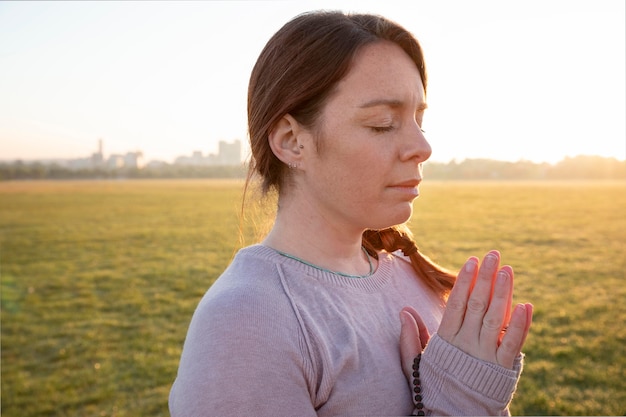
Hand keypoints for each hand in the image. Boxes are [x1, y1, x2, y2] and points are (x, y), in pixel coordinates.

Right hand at [399, 251, 532, 377]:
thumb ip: (412, 336)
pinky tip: (526, 305)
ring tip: (507, 270)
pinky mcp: (503, 368)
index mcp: (446, 340)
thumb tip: (404, 310)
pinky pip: (513, 343)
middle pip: (477, 305)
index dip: (464, 281)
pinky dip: (520, 325)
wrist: (455, 416)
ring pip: (494, 318)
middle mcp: (466, 344)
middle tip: (493, 254)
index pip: (456, 304)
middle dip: (485, 278)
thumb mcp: (416, 362)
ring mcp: (485, 355)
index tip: (471, 260)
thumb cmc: (436, 385)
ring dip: (502, 293)